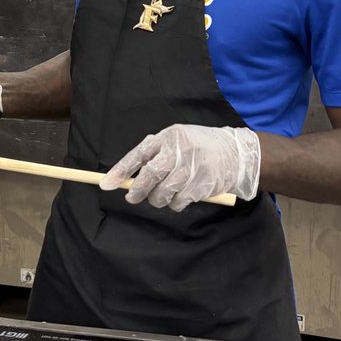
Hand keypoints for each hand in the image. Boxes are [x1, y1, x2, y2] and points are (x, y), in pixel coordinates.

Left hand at [99, 124, 260, 210]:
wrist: (235, 152)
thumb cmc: (197, 147)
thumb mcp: (175, 140)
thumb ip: (154, 155)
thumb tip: (126, 178)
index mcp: (168, 137)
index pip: (139, 155)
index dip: (121, 171)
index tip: (106, 184)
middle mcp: (180, 150)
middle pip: (150, 176)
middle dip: (138, 191)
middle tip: (133, 198)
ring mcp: (193, 167)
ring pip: (164, 193)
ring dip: (159, 199)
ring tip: (164, 194)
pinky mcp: (204, 183)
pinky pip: (180, 202)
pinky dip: (176, 204)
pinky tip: (182, 195)